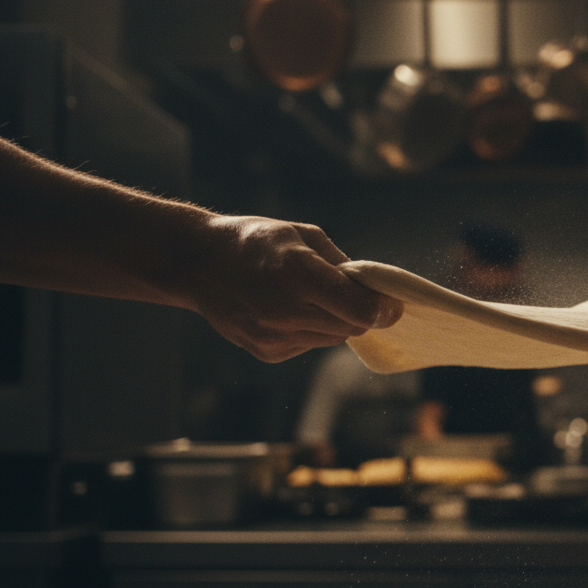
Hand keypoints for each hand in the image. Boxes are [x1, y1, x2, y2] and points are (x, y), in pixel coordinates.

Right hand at [179, 215, 402, 361]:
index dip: (383, 310)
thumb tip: (373, 289)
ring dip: (334, 321)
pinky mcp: (266, 352)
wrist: (196, 262)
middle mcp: (286, 311)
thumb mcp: (303, 235)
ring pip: (332, 338)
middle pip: (352, 328)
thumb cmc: (255, 240)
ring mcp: (274, 336)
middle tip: (354, 296)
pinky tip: (286, 309)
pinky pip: (308, 345)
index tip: (390, 305)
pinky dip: (310, 330)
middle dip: (360, 313)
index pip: (361, 310)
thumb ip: (342, 264)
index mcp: (299, 275)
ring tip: (310, 296)